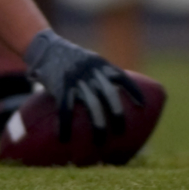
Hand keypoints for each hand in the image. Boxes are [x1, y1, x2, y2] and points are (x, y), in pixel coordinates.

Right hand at [23, 30, 144, 142]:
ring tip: (100, 142)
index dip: (133, 91)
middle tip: (121, 132)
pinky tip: (64, 138)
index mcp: (100, 64)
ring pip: (92, 105)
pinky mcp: (61, 86)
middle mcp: (91, 71)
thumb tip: (111, 97)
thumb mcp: (89, 60)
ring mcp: (76, 79)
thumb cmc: (69, 58)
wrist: (46, 47)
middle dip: (117, 115)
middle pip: (109, 95)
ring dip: (98, 125)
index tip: (142, 106)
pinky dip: (65, 125)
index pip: (122, 77)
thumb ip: (100, 74)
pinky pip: (65, 109)